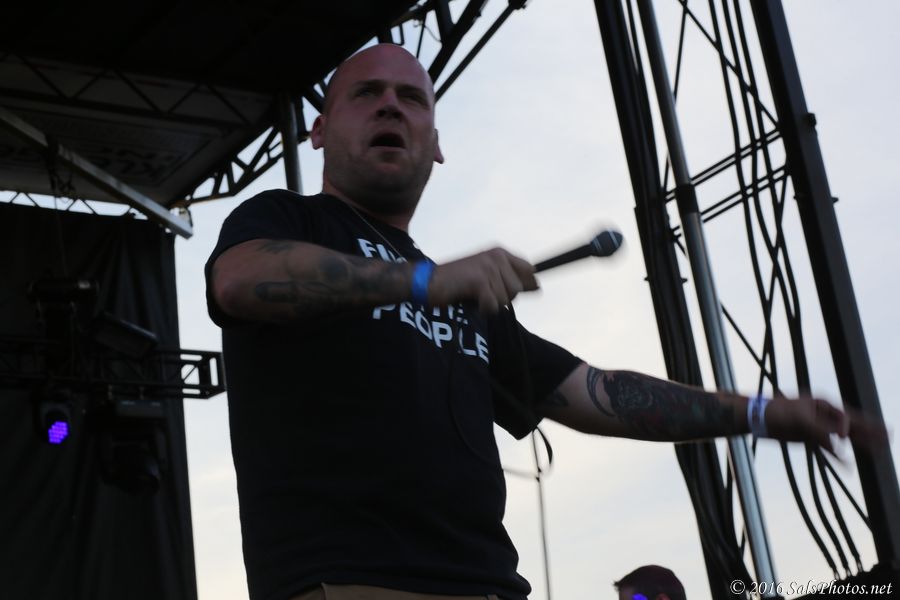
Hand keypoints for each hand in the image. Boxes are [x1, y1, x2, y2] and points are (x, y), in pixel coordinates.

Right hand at [429, 247, 538, 312]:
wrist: (428, 282)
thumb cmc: (457, 282)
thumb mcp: (487, 276)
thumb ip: (511, 280)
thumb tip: (538, 286)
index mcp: (500, 253)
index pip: (529, 270)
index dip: (525, 284)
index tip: (509, 290)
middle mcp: (497, 257)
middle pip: (518, 290)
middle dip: (501, 298)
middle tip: (482, 293)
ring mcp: (489, 268)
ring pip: (505, 300)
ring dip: (489, 304)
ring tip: (473, 296)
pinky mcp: (480, 280)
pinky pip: (493, 305)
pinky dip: (482, 309)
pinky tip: (470, 301)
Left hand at [765, 396, 888, 455]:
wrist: (760, 418)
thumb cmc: (780, 412)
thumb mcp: (801, 419)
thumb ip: (822, 428)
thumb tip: (842, 436)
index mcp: (824, 405)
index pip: (846, 416)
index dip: (849, 426)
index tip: (843, 436)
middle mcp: (825, 416)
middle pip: (853, 425)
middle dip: (871, 431)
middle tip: (890, 435)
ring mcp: (819, 428)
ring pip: (846, 438)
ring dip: (861, 444)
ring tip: (880, 450)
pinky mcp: (811, 440)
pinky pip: (831, 450)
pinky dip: (840, 458)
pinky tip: (850, 467)